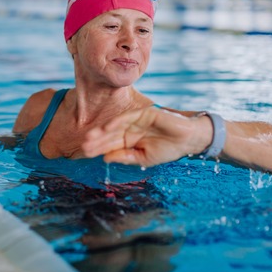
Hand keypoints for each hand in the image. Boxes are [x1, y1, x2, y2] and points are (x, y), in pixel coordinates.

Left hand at [82, 107, 211, 167]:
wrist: (189, 140)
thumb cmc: (168, 150)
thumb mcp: (144, 158)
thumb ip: (125, 157)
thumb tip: (106, 159)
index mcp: (129, 141)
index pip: (110, 145)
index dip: (98, 149)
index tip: (84, 154)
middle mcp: (130, 130)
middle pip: (109, 135)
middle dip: (96, 141)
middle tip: (82, 147)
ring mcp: (136, 120)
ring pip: (115, 126)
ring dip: (102, 131)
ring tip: (90, 138)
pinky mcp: (144, 112)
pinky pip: (128, 116)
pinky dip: (117, 121)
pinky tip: (107, 128)